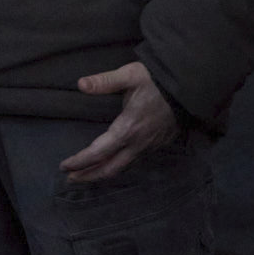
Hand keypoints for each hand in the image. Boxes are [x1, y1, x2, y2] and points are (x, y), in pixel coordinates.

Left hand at [63, 63, 175, 181]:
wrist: (189, 87)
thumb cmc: (157, 81)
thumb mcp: (130, 75)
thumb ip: (104, 81)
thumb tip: (81, 84)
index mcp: (127, 129)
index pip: (98, 153)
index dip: (79, 161)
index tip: (64, 166)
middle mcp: (138, 144)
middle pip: (110, 169)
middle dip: (89, 176)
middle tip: (71, 179)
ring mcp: (150, 146)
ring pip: (123, 167)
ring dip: (104, 173)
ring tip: (87, 175)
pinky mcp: (158, 145)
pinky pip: (135, 161)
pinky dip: (119, 166)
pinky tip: (112, 163)